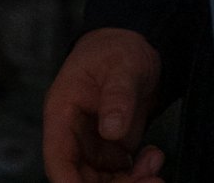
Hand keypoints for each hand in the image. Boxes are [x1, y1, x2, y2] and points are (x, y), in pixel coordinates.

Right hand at [43, 28, 165, 182]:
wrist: (135, 44)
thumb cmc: (118, 48)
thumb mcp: (122, 65)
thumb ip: (117, 95)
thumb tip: (111, 130)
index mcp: (62, 113)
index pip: (58, 159)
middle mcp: (73, 135)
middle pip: (82, 178)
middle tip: (151, 180)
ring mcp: (92, 145)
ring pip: (103, 182)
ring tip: (155, 161)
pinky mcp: (112, 149)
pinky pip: (120, 176)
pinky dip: (138, 175)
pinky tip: (154, 156)